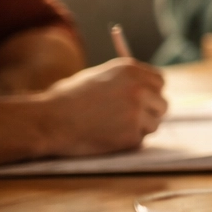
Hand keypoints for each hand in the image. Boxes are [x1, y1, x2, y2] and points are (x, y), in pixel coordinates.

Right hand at [41, 58, 167, 156]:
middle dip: (150, 112)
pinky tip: (106, 136)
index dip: (152, 92)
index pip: (160, 81)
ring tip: (111, 126)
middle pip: (162, 104)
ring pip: (154, 124)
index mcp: (130, 69)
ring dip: (139, 128)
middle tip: (132, 118)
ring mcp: (137, 113)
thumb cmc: (67, 98)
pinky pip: (140, 140)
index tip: (145, 100)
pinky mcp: (131, 135)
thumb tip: (147, 88)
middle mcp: (139, 88)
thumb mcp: (98, 77)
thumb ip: (125, 80)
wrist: (49, 120)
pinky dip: (127, 142)